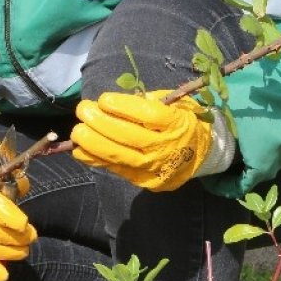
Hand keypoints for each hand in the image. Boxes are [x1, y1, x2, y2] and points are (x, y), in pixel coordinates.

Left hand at [70, 89, 218, 190]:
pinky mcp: (145, 181)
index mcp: (177, 124)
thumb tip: (114, 103)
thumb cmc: (184, 121)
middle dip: (100, 123)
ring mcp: (155, 168)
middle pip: (128, 137)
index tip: (103, 99)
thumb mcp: (176, 103)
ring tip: (77, 131)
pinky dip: (95, 160)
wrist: (203, 153)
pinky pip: (116, 170)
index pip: (147, 115)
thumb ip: (148, 102)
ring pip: (119, 156)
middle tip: (83, 111)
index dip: (122, 106)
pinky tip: (80, 150)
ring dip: (93, 143)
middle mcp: (166, 148)